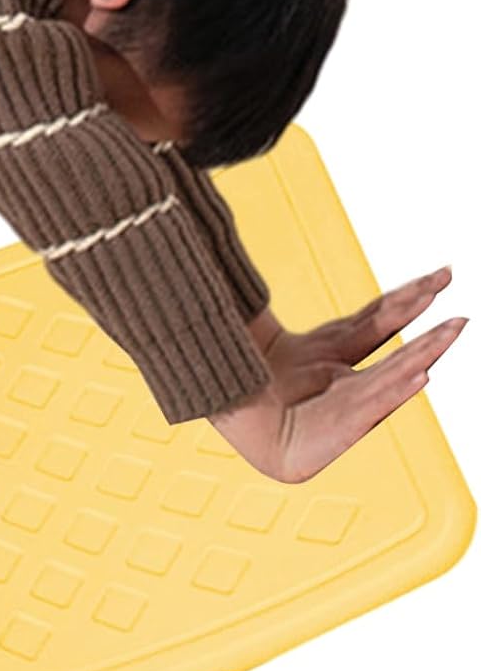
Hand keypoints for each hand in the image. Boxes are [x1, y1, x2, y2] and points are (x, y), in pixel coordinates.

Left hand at [208, 265, 465, 482]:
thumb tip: (229, 239)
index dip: (406, 299)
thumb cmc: (228, 374)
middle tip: (462, 310)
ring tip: (455, 328)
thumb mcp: (256, 325)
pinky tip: (421, 374)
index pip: (373, 321)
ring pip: (387, 374)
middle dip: (428, 329)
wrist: (215, 412)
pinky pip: (368, 408)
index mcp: (321, 352)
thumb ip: (259, 294)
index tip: (439, 276)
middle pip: (391, 348)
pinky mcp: (332, 431)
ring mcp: (339, 405)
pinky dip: (394, 391)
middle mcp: (337, 378)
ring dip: (423, 352)